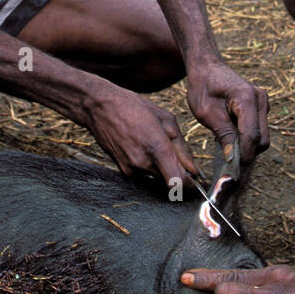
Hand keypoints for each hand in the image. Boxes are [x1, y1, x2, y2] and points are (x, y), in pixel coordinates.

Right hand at [84, 84, 200, 187]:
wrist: (99, 108)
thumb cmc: (134, 107)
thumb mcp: (166, 119)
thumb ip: (182, 147)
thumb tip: (193, 169)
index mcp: (157, 148)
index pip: (178, 183)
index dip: (190, 186)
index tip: (195, 179)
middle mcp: (143, 163)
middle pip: (170, 182)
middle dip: (178, 173)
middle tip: (177, 155)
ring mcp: (132, 169)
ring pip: (158, 178)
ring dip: (163, 168)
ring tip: (155, 145)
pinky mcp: (123, 171)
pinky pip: (145, 174)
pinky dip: (150, 166)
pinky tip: (143, 147)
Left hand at [186, 60, 269, 162]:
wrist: (207, 68)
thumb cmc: (203, 87)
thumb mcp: (207, 113)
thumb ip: (224, 134)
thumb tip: (234, 159)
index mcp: (247, 98)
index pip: (252, 135)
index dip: (244, 156)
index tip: (232, 172)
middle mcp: (260, 100)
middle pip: (262, 139)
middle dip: (248, 155)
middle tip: (228, 168)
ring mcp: (263, 104)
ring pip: (262, 137)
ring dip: (248, 148)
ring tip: (228, 155)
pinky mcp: (260, 108)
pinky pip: (258, 130)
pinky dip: (247, 140)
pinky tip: (232, 144)